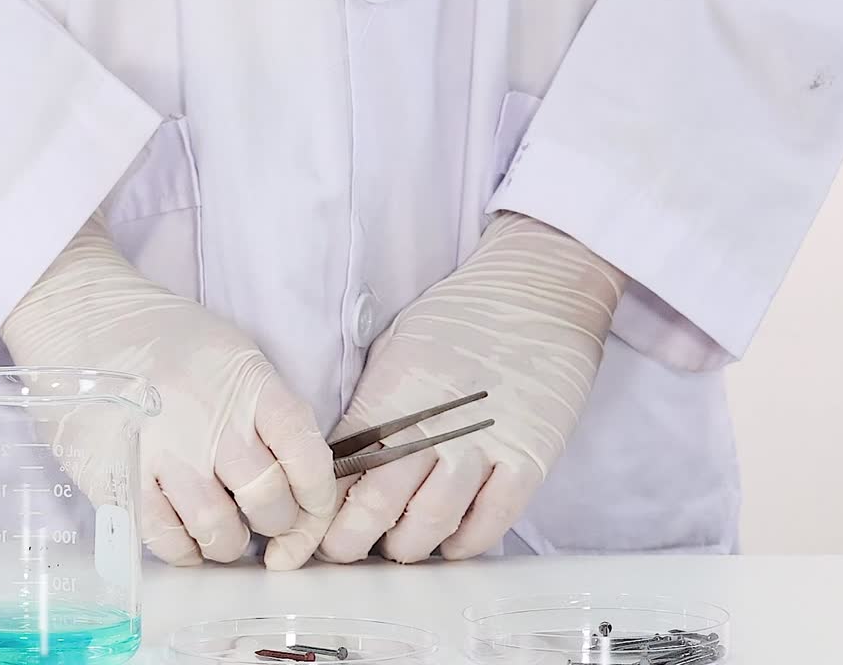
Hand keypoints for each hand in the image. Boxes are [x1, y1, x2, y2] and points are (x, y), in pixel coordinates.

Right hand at [1, 216, 335, 566]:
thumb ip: (265, 407)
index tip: (313, 506)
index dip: (319, 496)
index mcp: (249, 385)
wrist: (81, 320)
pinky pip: (165, 539)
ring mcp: (164, 453)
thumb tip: (298, 470)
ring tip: (226, 534)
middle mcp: (212, 421)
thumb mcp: (231, 353)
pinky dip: (186, 552)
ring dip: (230, 544)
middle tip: (266, 521)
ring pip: (219, 531)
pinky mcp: (120, 479)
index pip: (307, 455)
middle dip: (278, 525)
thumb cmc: (163, 337)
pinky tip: (187, 540)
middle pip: (269, 501)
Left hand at [270, 213, 626, 564]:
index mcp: (388, 399)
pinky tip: (450, 542)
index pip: (339, 470)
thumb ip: (369, 405)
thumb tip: (339, 455)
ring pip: (430, 523)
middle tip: (343, 551)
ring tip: (397, 547)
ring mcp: (482, 446)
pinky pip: (491, 521)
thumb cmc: (459, 316)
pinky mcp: (528, 458)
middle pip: (376, 508)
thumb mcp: (392, 352)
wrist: (535, 290)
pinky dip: (465, 543)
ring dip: (406, 547)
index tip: (308, 529)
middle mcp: (430, 428)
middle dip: (349, 541)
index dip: (319, 509)